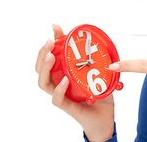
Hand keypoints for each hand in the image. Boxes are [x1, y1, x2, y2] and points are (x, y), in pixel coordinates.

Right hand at [36, 24, 114, 141]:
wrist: (105, 119)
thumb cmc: (99, 96)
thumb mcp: (99, 73)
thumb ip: (98, 60)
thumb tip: (102, 43)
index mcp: (63, 75)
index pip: (50, 58)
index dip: (51, 43)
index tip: (55, 28)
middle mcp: (59, 84)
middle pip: (41, 69)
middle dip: (43, 53)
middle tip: (50, 41)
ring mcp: (62, 96)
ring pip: (44, 83)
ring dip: (45, 68)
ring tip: (51, 56)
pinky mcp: (68, 107)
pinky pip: (58, 99)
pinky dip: (59, 89)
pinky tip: (64, 80)